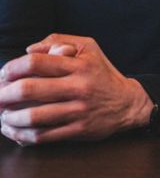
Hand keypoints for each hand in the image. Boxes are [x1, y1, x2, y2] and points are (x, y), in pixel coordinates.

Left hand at [0, 34, 152, 144]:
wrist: (129, 104)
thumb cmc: (103, 74)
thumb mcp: (89, 48)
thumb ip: (59, 41)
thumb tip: (29, 49)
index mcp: (78, 65)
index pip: (36, 62)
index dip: (11, 68)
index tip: (3, 74)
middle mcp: (78, 87)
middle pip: (29, 89)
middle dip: (3, 94)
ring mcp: (78, 110)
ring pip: (33, 116)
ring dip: (9, 118)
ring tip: (2, 116)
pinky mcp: (79, 130)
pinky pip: (43, 135)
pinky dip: (22, 135)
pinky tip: (13, 131)